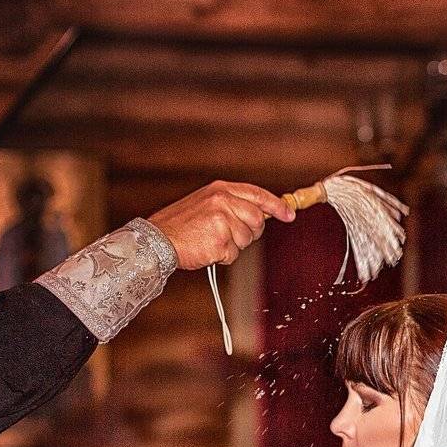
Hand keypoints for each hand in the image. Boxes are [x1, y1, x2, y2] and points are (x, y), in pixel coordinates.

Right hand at [147, 180, 293, 269]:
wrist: (157, 240)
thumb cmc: (181, 225)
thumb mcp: (206, 203)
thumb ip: (232, 204)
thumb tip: (261, 216)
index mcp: (220, 189)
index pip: (257, 194)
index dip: (276, 205)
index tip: (289, 214)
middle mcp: (223, 201)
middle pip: (257, 220)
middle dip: (249, 232)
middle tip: (229, 236)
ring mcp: (222, 220)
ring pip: (247, 239)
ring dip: (234, 246)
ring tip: (211, 240)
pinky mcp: (220, 240)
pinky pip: (234, 254)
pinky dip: (223, 257)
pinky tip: (206, 249)